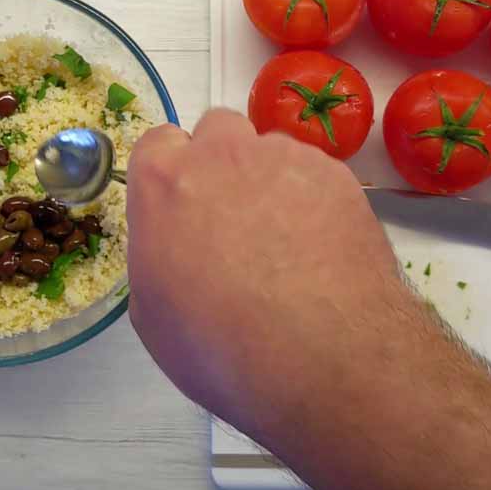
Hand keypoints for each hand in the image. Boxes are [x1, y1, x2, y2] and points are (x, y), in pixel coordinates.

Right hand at [126, 109, 407, 433]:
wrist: (322, 357)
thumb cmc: (220, 348)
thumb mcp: (153, 313)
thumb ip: (156, 253)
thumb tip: (177, 244)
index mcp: (164, 183)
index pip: (157, 145)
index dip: (170, 177)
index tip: (182, 212)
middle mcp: (222, 155)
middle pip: (216, 132)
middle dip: (221, 165)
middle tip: (234, 222)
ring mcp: (284, 158)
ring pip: (270, 151)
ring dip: (269, 182)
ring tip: (288, 243)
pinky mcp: (336, 175)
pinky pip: (315, 173)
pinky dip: (314, 200)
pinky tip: (322, 250)